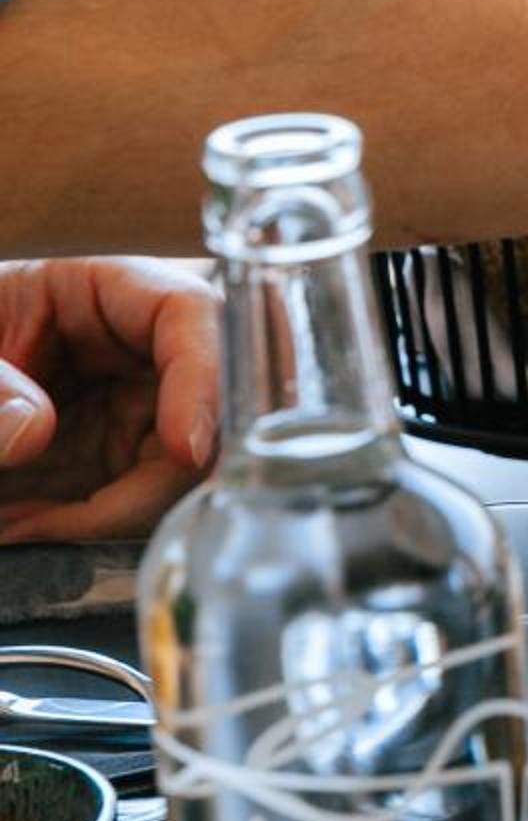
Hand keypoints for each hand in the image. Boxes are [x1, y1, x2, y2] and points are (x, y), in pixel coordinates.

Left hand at [0, 258, 220, 542]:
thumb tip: (33, 429)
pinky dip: (93, 528)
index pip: (191, 315)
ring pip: (185, 470)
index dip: (205, 377)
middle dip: (161, 478)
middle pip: (211, 408)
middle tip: (74, 520)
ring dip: (115, 514)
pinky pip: (139, 501)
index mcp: (107, 291)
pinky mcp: (121, 460)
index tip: (188, 449)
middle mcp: (142, 351)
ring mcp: (140, 408)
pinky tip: (30, 527)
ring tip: (22, 525)